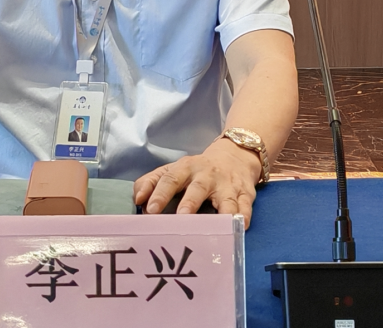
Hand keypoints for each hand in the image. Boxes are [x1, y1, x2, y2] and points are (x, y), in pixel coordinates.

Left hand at [133, 139, 261, 225]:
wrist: (235, 155)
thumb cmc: (196, 171)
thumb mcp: (174, 170)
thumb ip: (152, 182)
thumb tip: (137, 199)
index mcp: (185, 168)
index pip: (170, 179)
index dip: (160, 193)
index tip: (150, 209)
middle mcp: (206, 175)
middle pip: (197, 188)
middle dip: (189, 203)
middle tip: (181, 218)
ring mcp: (227, 184)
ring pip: (224, 198)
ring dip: (220, 211)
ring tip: (215, 226)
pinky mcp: (245, 193)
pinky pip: (245, 205)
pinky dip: (243, 216)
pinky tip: (239, 226)